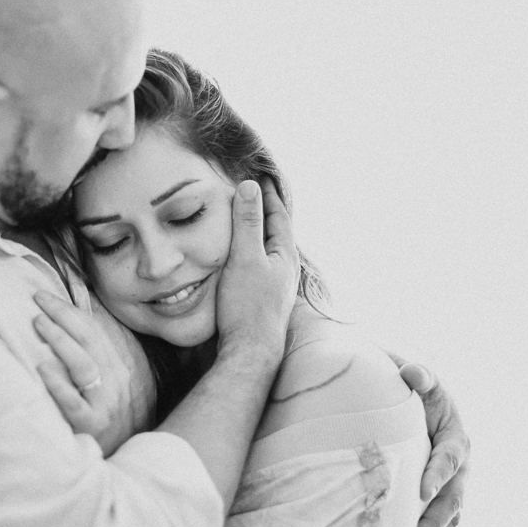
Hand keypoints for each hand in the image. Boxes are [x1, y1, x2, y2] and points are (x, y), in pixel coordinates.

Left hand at [33, 291, 141, 456]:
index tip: (45, 297)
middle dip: (63, 316)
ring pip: (84, 365)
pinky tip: (42, 369)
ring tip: (39, 324)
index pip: (96, 328)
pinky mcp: (93, 427)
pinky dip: (59, 385)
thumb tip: (84, 306)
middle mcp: (117, 380)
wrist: (133, 458)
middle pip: (90, 339)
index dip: (70, 310)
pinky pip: (75, 404)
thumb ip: (106, 343)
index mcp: (123, 363)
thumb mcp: (121, 375)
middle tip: (38, 300)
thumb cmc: (117, 411)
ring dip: (61, 341)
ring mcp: (106, 403)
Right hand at [214, 179, 298, 361]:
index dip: (269, 194)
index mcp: (285, 255)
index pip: (279, 214)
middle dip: (265, 209)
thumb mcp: (245, 258)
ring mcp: (276, 285)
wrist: (250, 351)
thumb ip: (247, 223)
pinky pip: (260, 263)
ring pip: (268, 248)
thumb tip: (250, 186)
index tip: (261, 175)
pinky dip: (251, 250)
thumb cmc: (247, 306)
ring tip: (247, 218)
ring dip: (258, 230)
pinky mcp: (264, 298)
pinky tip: (241, 257)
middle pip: (276, 230)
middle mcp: (286, 269)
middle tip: (254, 191)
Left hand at [396, 362, 469, 526]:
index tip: (421, 492)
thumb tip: (411, 372)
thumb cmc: (420, 391)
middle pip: (451, 499)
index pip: (447, 459)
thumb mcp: (423, 380)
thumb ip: (419, 376)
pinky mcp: (446, 499)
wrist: (424, 403)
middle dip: (433, 522)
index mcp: (456, 438)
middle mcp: (461, 467)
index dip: (437, 475)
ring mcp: (456, 486)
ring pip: (450, 519)